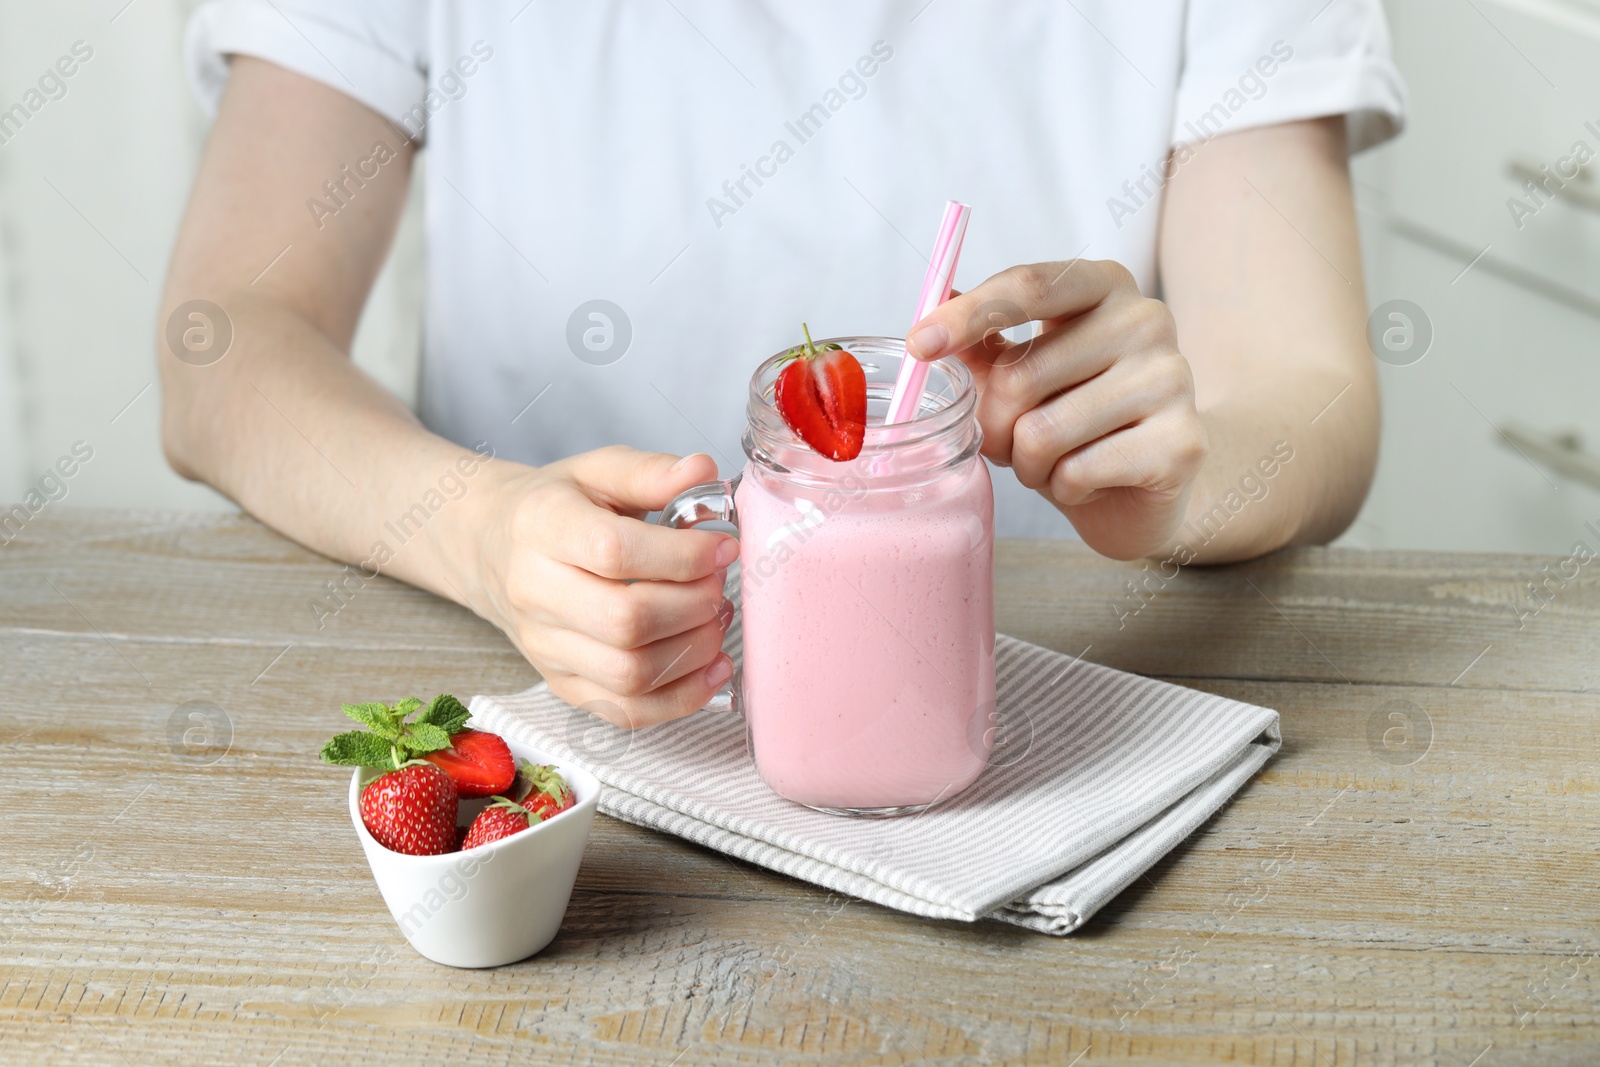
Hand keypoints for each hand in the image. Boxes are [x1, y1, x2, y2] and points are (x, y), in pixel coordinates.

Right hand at [470, 447, 737, 726]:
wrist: (493, 548)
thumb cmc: (555, 507)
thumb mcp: (596, 470)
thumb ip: (650, 472)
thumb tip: (704, 472)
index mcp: (542, 527)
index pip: (614, 551)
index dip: (682, 556)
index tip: (723, 548)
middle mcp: (534, 592)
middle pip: (625, 621)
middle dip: (694, 605)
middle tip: (720, 584)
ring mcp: (545, 647)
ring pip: (629, 674)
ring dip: (694, 651)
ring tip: (716, 618)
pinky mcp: (562, 683)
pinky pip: (625, 712)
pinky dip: (680, 698)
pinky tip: (711, 668)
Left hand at [905, 260, 1207, 558]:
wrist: (1143, 487)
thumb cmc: (1074, 421)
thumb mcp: (1021, 372)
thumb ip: (981, 340)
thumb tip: (935, 297)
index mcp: (1103, 285)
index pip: (1028, 285)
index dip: (967, 315)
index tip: (919, 345)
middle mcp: (1147, 319)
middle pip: (1021, 373)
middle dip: (994, 424)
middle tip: (1009, 442)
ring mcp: (1172, 378)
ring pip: (1043, 431)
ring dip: (1027, 464)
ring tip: (1051, 463)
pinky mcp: (1182, 442)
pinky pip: (1076, 472)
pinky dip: (1063, 488)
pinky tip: (1086, 482)